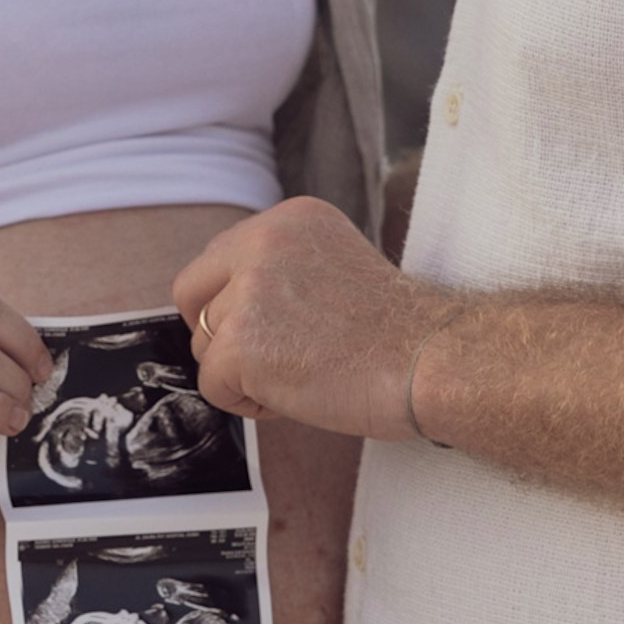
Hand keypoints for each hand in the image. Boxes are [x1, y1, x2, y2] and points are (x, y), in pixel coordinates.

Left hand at [173, 199, 452, 443]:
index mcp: (288, 219)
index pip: (219, 258)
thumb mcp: (333, 266)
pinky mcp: (241, 341)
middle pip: (192, 292)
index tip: (268, 330)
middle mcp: (262, 241)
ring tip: (299, 377)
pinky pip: (213, 385)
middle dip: (218, 332)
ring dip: (241, 372)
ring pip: (204, 344)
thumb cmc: (396, 333)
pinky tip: (296, 396)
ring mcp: (247, 290)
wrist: (430, 360)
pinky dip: (247, 404)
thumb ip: (281, 271)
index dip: (232, 303)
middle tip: (263, 359)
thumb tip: (229, 306)